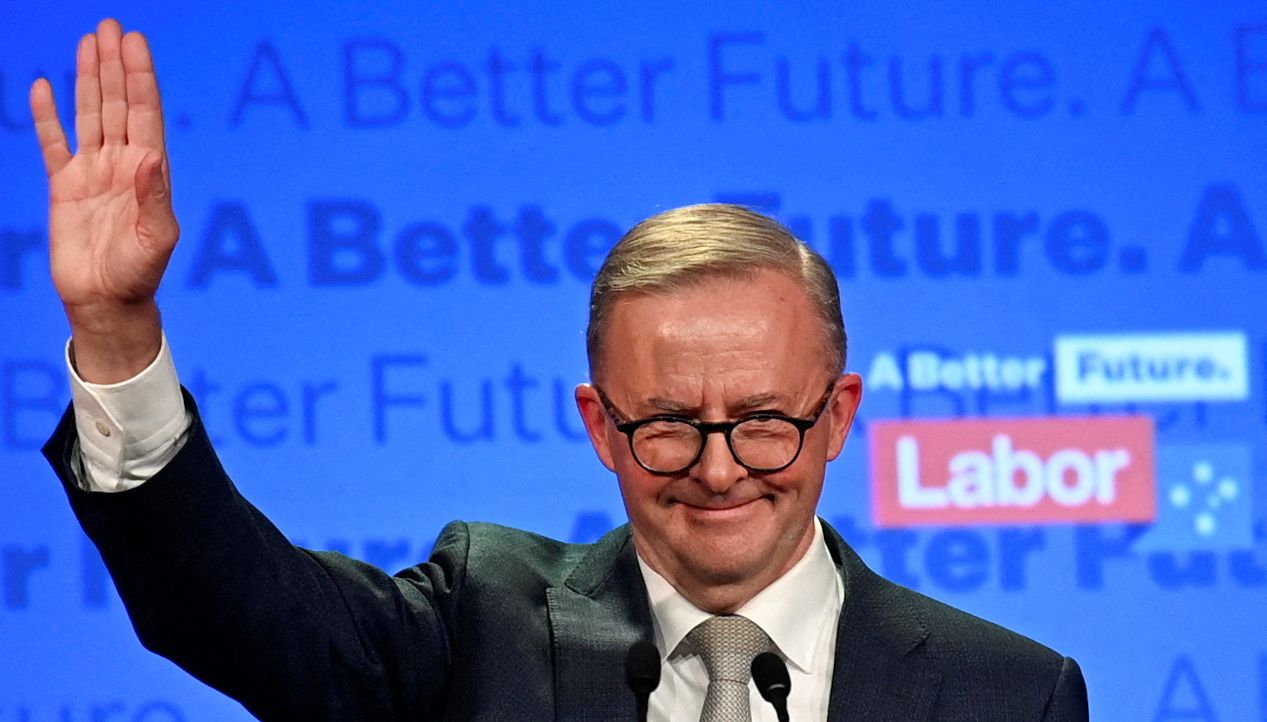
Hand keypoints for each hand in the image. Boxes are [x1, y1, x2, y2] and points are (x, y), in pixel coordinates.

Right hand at [31, 19, 177, 382]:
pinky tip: (43, 86)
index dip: (140, 77)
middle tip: (112, 25)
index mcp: (149, 173)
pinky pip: (53, 143)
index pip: (145, 114)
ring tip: (89, 41)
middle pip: (118, 103)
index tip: (135, 42)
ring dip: (88, 78)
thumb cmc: (139, 275)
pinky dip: (47, 116)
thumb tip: (150, 157)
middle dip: (116, 65)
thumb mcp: (157, 239)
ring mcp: (93, 173)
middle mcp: (123, 165)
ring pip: (90, 114)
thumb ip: (154, 198)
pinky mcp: (64, 186)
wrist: (106, 302)